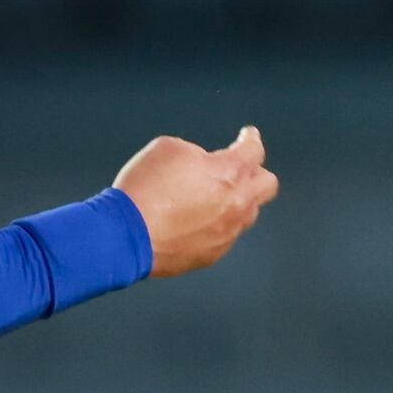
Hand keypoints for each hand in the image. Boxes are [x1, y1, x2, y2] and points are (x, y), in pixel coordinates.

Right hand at [116, 125, 275, 277]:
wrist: (125, 234)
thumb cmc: (144, 190)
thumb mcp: (167, 148)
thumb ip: (195, 153)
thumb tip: (200, 164)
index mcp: (229, 172)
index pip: (254, 150)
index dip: (251, 139)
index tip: (248, 137)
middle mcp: (236, 204)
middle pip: (268, 185)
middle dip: (257, 173)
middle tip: (242, 170)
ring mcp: (226, 233)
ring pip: (248, 214)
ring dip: (238, 203)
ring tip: (215, 200)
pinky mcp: (211, 255)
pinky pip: (224, 237)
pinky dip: (215, 227)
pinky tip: (195, 223)